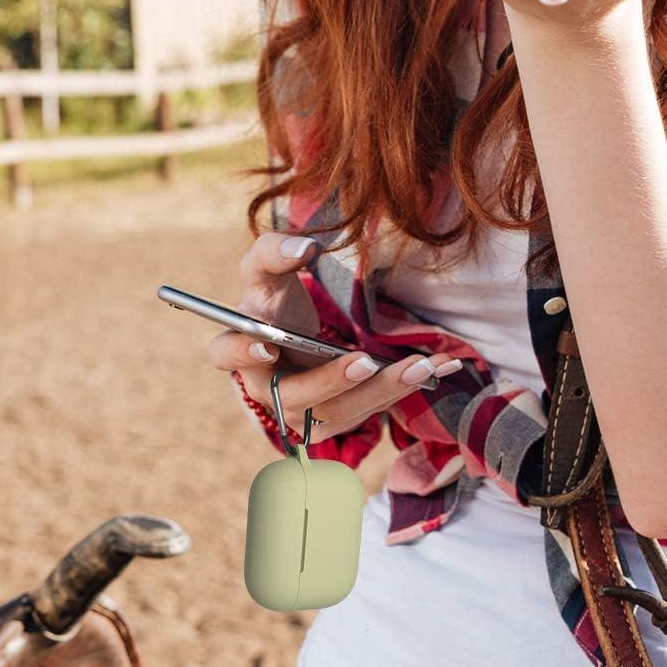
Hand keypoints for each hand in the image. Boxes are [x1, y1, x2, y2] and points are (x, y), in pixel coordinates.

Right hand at [210, 232, 464, 441]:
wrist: (293, 339)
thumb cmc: (275, 302)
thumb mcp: (267, 270)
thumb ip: (275, 251)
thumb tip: (306, 246)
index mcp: (240, 347)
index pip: (226, 355)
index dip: (243, 355)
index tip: (268, 347)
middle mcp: (266, 388)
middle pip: (295, 395)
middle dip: (331, 381)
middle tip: (364, 362)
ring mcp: (300, 411)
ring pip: (340, 411)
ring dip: (381, 390)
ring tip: (419, 366)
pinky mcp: (334, 420)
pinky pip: (369, 410)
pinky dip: (404, 388)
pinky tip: (440, 366)